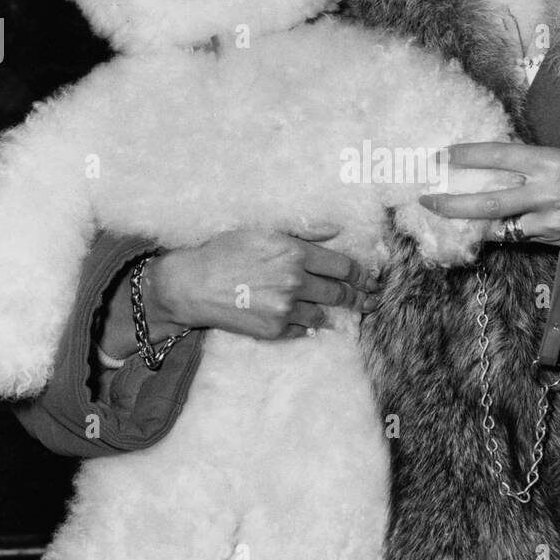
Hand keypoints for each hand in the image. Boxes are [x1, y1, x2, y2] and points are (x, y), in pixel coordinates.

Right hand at [100, 226, 379, 357]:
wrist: (192, 285)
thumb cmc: (225, 252)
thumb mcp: (264, 232)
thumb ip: (303, 232)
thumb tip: (335, 229)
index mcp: (295, 253)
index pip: (343, 267)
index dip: (360, 273)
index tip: (366, 278)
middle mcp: (295, 282)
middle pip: (340, 293)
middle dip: (355, 296)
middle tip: (365, 299)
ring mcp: (285, 309)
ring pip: (323, 314)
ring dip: (328, 311)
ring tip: (332, 309)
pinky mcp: (274, 330)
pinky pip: (304, 330)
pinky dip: (306, 325)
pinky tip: (302, 320)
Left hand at [418, 143, 559, 263]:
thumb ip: (542, 163)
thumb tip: (513, 162)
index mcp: (549, 162)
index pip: (499, 156)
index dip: (467, 155)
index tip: (442, 155)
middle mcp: (543, 191)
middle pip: (487, 199)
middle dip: (451, 200)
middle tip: (425, 196)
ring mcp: (545, 220)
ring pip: (495, 224)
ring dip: (466, 222)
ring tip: (441, 218)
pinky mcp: (550, 240)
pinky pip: (514, 237)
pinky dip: (494, 234)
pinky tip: (476, 233)